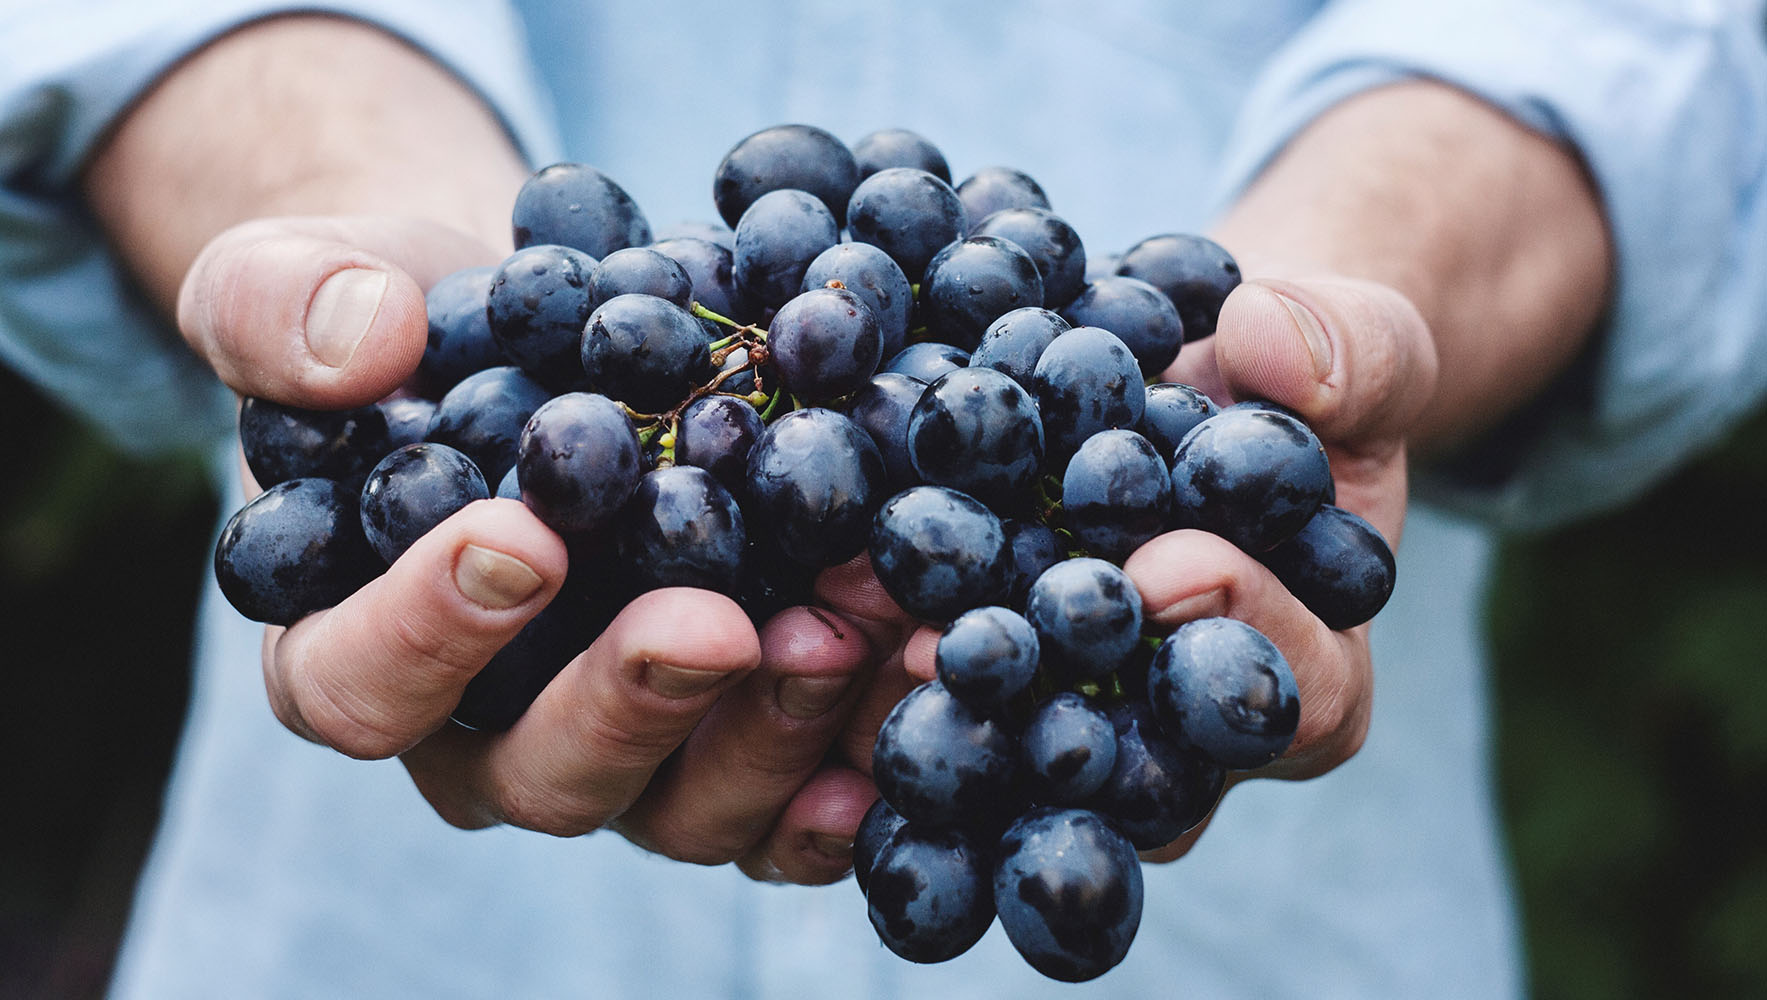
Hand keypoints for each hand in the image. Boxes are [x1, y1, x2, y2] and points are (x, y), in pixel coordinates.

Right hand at [181, 213, 912, 882]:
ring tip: (858, 627)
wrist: (541, 336)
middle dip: (636, 702)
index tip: (521, 539)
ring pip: (685, 805)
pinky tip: (920, 688)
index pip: (359, 686)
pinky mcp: (730, 740)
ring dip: (777, 728)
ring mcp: (624, 751)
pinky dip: (858, 757)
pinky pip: (792, 798)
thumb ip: (283, 307)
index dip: (427, 634)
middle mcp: (487, 734)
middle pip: (544, 775)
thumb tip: (360, 344)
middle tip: (719, 624)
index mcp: (353, 649)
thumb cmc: (407, 323)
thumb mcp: (305, 279)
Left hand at [873, 271, 1437, 860]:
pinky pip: (930, 704)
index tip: (1169, 566)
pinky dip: (861, 668)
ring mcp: (1078, 725)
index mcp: (1311, 675)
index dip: (1241, 630)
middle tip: (962, 646)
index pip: (1296, 689)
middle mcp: (1188, 738)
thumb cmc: (1294, 382)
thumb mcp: (1357, 348)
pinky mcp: (985, 691)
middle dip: (1049, 699)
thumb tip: (1274, 345)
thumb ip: (1349, 353)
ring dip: (930, 704)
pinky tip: (795, 624)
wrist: (1195, 386)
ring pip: (1012, 755)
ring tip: (853, 633)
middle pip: (1133, 759)